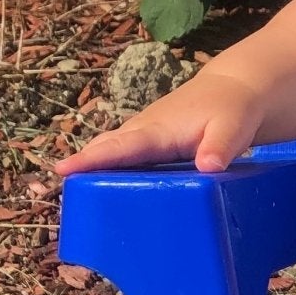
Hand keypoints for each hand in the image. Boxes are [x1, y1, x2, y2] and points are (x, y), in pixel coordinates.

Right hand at [52, 67, 264, 178]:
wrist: (234, 90)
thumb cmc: (233, 109)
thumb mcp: (233, 127)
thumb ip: (221, 146)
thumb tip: (208, 166)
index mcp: (158, 130)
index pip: (121, 146)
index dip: (92, 159)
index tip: (63, 170)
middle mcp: (143, 131)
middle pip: (106, 149)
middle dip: (83, 169)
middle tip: (61, 197)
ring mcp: (145, 136)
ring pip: (111, 152)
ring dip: (92, 172)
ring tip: (75, 205)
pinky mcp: (150, 144)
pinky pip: (123, 157)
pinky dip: (108, 170)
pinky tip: (105, 196)